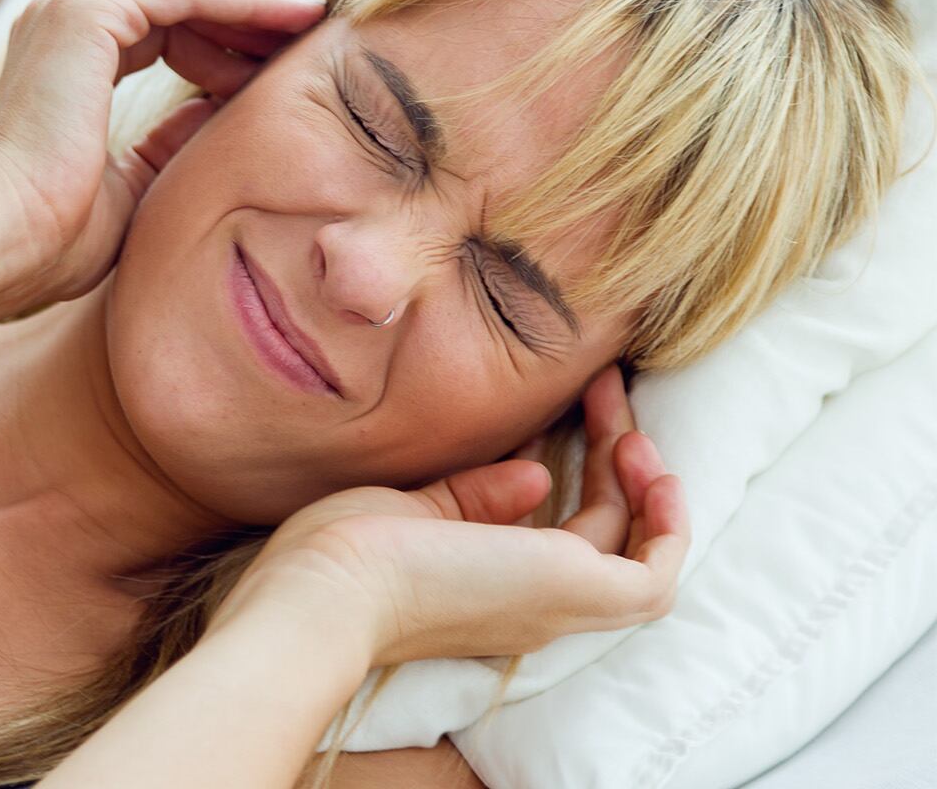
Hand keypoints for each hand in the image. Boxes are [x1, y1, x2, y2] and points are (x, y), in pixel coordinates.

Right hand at [0, 0, 325, 326]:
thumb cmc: (51, 238)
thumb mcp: (132, 184)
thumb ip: (168, 143)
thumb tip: (215, 115)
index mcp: (61, 58)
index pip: (155, 19)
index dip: (219, 38)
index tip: (273, 70)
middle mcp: (58, 19)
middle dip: (237, 5)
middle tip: (299, 40)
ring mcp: (66, 8)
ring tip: (308, 26)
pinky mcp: (85, 15)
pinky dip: (243, 1)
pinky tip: (291, 24)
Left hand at [211, 365, 689, 666]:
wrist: (327, 589)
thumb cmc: (344, 555)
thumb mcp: (418, 511)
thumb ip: (476, 496)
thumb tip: (540, 475)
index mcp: (493, 591)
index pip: (560, 537)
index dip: (576, 472)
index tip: (564, 410)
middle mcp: (537, 608)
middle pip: (605, 532)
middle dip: (612, 454)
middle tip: (604, 386)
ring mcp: (560, 605)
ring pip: (631, 545)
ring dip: (639, 477)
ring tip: (621, 410)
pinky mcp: (578, 593)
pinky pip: (654, 576)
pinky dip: (668, 526)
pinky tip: (650, 464)